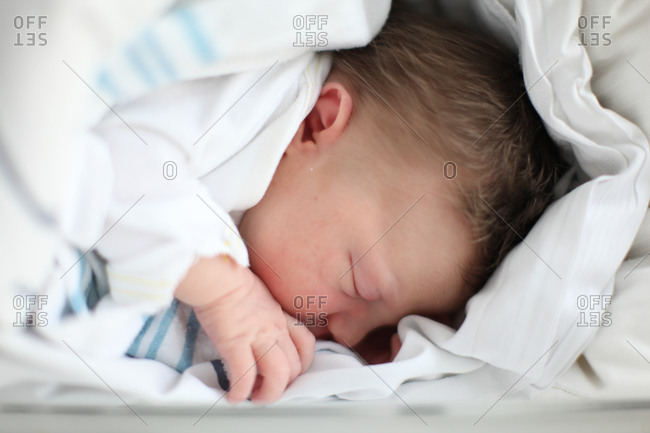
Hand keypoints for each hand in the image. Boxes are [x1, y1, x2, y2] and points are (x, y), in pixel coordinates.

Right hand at [189, 264, 314, 403]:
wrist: (216, 277)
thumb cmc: (231, 281)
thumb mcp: (259, 296)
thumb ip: (264, 313)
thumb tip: (256, 326)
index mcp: (280, 318)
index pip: (306, 344)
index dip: (302, 363)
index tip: (289, 372)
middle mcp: (274, 330)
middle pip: (295, 366)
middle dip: (285, 385)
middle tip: (268, 388)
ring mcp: (257, 337)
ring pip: (278, 375)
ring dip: (269, 394)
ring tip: (256, 398)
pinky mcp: (235, 344)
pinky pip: (245, 376)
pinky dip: (241, 392)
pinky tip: (233, 397)